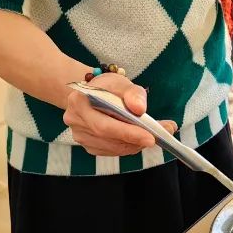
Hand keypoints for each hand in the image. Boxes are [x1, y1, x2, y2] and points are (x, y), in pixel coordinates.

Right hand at [63, 73, 177, 156]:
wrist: (92, 93)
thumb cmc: (106, 87)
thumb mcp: (120, 82)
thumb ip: (132, 93)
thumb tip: (140, 108)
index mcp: (78, 102)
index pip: (103, 124)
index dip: (127, 133)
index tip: (150, 136)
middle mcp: (76, 121)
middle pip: (107, 138)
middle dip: (135, 140)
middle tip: (157, 138)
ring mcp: (80, 136)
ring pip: (111, 147)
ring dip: (134, 145)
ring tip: (153, 136)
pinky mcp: (88, 145)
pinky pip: (111, 151)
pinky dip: (128, 147)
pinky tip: (138, 140)